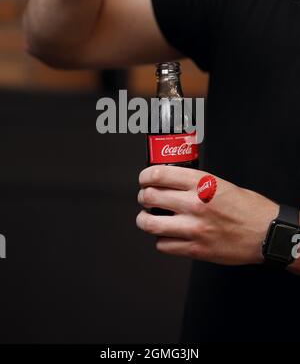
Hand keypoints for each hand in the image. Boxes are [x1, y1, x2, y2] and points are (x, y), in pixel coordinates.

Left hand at [137, 166, 278, 265]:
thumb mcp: (220, 183)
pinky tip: (168, 236)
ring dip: (144, 220)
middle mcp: (194, 204)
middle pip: (149, 197)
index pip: (159, 175)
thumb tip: (171, 182)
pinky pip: (163, 245)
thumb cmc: (248, 208)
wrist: (266, 233)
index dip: (145, 176)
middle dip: (143, 197)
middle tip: (145, 198)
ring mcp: (194, 228)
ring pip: (149, 224)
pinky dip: (161, 240)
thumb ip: (195, 182)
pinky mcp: (195, 249)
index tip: (144, 179)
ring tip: (147, 218)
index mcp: (201, 183)